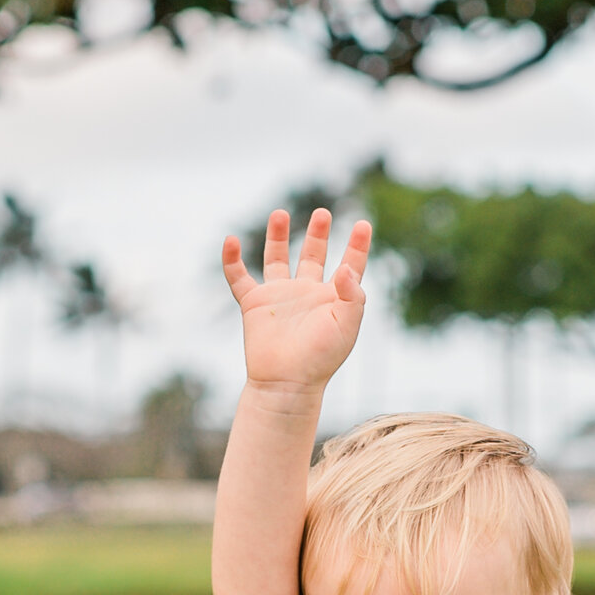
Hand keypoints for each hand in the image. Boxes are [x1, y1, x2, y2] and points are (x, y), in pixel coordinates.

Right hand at [222, 203, 370, 395]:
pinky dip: (232, 260)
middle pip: (313, 256)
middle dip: (317, 234)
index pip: (349, 266)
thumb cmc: (321, 358)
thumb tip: (343, 268)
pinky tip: (231, 240)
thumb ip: (352, 294)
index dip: (357, 246)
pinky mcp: (254, 304)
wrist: (287, 382)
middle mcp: (306, 293)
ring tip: (281, 213)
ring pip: (276, 259)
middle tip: (322, 212)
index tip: (363, 225)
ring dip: (277, 236)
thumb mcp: (347, 325)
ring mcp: (279, 297)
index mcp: (332, 298)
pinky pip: (239, 278)